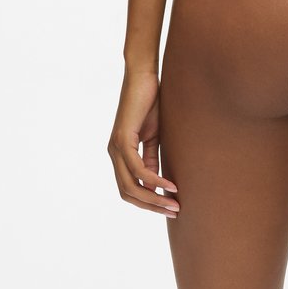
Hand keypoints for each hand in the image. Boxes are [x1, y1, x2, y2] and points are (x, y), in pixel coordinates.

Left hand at [107, 68, 179, 217]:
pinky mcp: (122, 139)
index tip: (169, 208)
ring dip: (153, 198)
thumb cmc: (149, 102)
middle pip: (128, 193)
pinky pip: (137, 168)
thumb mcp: (153, 135)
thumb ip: (151, 157)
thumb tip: (155, 183)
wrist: (142, 76)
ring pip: (130, 185)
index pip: (130, 189)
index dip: (148, 202)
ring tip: (174, 203)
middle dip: (151, 206)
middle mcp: (113, 154)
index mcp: (119, 154)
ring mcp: (115, 147)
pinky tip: (168, 184)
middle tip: (174, 211)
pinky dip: (153, 179)